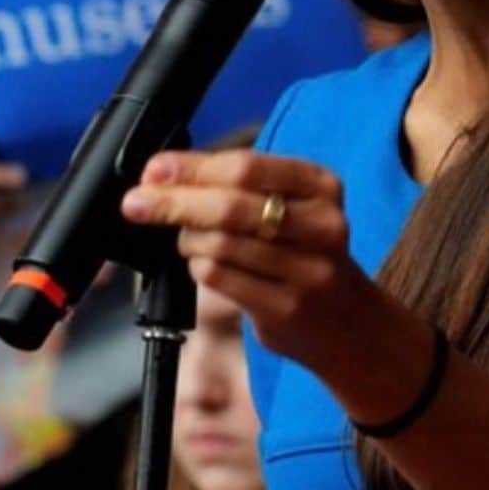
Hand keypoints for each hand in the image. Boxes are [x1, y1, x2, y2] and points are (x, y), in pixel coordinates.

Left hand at [122, 150, 372, 374]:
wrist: (351, 322)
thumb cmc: (307, 252)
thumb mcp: (295, 207)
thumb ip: (242, 187)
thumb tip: (164, 175)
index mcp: (322, 186)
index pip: (247, 167)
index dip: (193, 168)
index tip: (155, 171)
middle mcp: (322, 224)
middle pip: (231, 206)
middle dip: (174, 202)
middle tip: (136, 203)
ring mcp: (307, 269)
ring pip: (221, 244)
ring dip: (187, 238)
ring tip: (183, 238)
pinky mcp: (286, 307)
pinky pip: (221, 278)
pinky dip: (199, 267)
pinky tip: (202, 263)